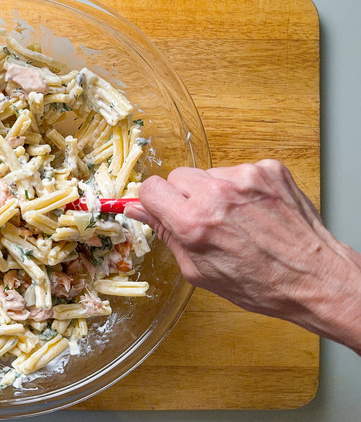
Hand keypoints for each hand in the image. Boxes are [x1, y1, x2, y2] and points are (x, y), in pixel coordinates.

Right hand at [124, 160, 360, 352]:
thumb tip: (138, 210)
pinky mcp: (269, 170)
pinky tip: (254, 212)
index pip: (151, 188)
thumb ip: (165, 233)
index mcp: (193, 223)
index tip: (163, 210)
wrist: (314, 278)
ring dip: (214, 192)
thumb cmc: (259, 284)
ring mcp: (245, 178)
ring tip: (236, 220)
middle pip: (177, 176)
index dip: (155, 201)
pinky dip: (241, 189)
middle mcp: (217, 194)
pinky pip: (238, 172)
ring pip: (208, 174)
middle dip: (184, 196)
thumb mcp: (198, 270)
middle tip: (204, 221)